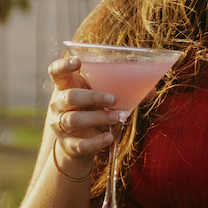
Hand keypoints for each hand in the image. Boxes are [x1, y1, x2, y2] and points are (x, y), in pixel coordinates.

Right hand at [43, 54, 126, 178]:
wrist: (79, 145)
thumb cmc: (92, 112)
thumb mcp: (102, 99)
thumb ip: (123, 92)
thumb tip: (152, 89)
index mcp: (66, 87)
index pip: (55, 72)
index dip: (64, 65)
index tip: (78, 62)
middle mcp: (59, 104)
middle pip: (69, 96)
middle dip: (92, 97)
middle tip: (113, 98)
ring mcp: (60, 125)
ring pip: (73, 120)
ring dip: (97, 117)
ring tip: (117, 117)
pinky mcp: (68, 144)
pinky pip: (80, 144)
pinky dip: (96, 141)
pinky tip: (110, 137)